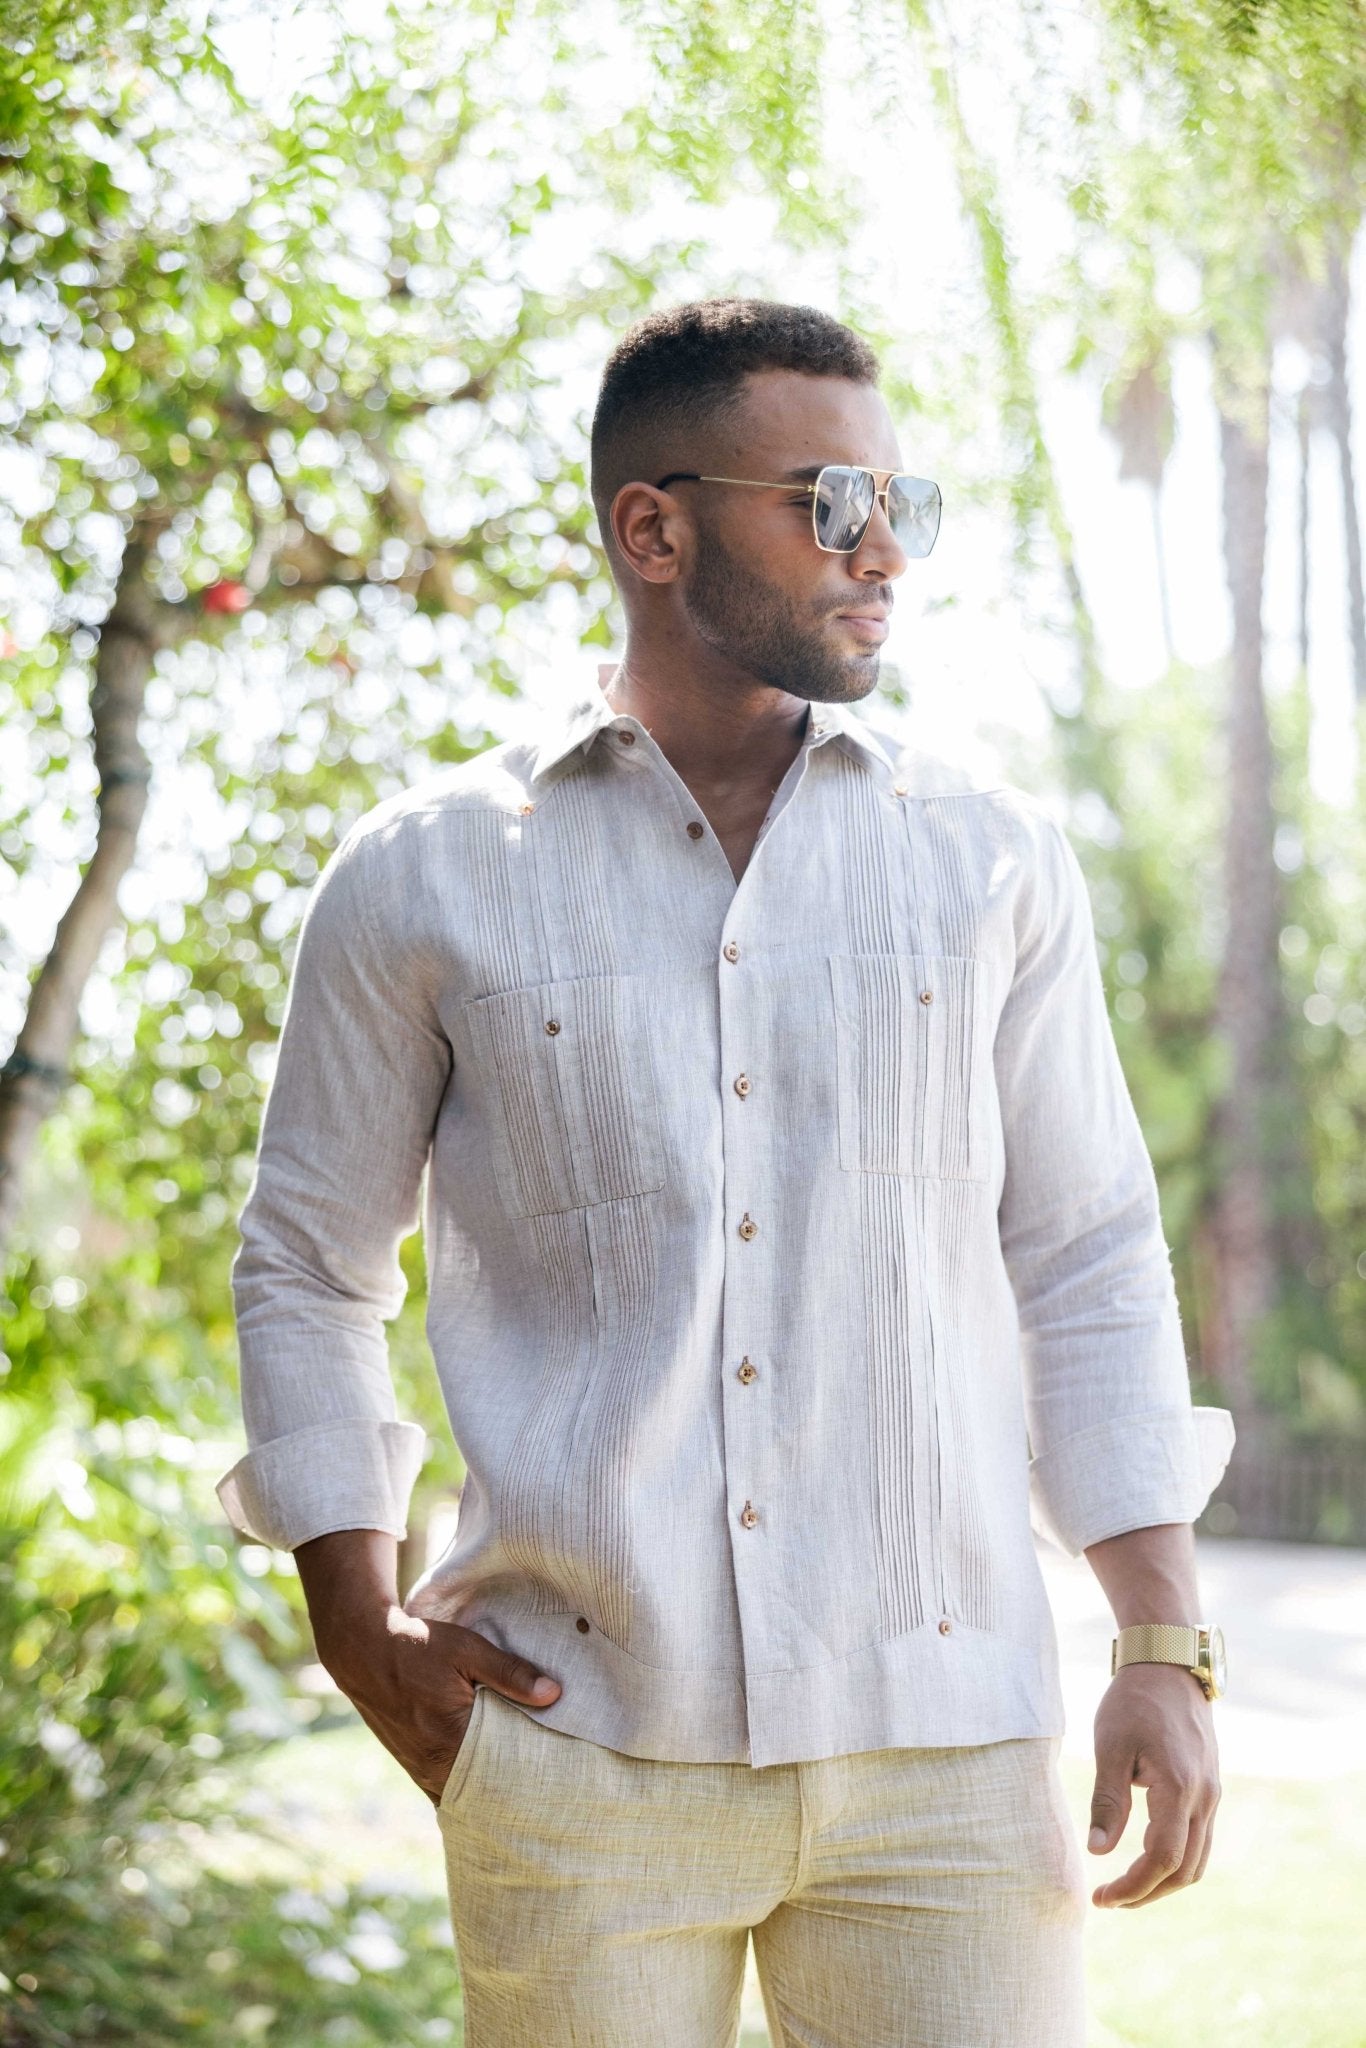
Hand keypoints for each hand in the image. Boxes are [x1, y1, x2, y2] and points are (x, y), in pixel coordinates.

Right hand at [322, 1603, 561, 1805]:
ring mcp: (421, 1771)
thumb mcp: (467, 1650)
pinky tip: (490, 1784)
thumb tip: (554, 1694)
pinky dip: (469, 1790)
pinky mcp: (414, 1767)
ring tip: (526, 1786)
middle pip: (487, 1793)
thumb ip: (510, 1673)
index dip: (531, 1777)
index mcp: (451, 1740)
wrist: (364, 1651)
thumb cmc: (417, 1647)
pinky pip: (447, 1791)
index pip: (503, 1775)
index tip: (558, 1777)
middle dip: (515, 1791)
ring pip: (467, 1795)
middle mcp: (434, 1766)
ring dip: (492, 1792)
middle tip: (549, 1786)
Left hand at [1087, 1663, 1220, 1906]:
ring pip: (1197, 1861)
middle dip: (1146, 1893)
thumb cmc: (1134, 1702)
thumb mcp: (1111, 1746)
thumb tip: (1098, 1852)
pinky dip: (1175, 1861)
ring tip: (1124, 1886)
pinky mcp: (1209, 1790)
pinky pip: (1200, 1841)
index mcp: (1179, 1788)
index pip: (1162, 1859)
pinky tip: (1144, 1858)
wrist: (1170, 1665)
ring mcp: (1212, 1795)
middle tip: (1108, 1898)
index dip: (1133, 1887)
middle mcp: (1204, 1798)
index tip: (1101, 1897)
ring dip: (1163, 1882)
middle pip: (1184, 1870)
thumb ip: (1108, 1801)